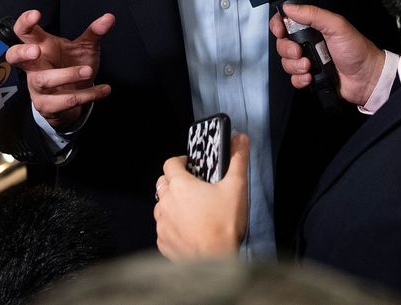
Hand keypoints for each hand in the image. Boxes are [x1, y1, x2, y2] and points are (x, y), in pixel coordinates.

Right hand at [4, 9, 113, 128]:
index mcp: (41, 46)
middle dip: (22, 53)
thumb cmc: (72, 65)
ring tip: (89, 71)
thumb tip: (109, 17)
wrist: (74, 98)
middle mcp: (34, 66)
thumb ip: (94, 32)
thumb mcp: (84, 47)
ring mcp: (37, 86)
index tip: (36, 14)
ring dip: (67, 75)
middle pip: (14, 57)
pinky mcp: (47, 105)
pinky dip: (87, 95)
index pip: (24, 32)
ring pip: (43, 81)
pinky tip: (103, 89)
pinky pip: (64, 101)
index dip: (25, 22)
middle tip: (36, 51)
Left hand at [154, 133, 248, 259]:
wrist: (216, 261)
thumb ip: (238, 160)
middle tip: (192, 187)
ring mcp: (162, 224)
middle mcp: (165, 203)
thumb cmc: (224, 224)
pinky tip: (188, 230)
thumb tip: (240, 139)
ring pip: (160, 206)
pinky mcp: (163, 243)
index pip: (170, 163)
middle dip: (174, 181)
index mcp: (180, 185)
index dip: (180, 161)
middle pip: (162, 183)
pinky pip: (163, 229)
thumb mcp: (236, 187)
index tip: (190, 165)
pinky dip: (172, 226)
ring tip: (190, 210)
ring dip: (171, 204)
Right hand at [271, 3, 384, 108]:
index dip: (278, 25)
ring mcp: (309, 60)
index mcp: (313, 26)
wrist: (367, 78)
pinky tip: (311, 77)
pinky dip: (299, 79)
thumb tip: (289, 7)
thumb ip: (313, 14)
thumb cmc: (357, 50)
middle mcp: (308, 42)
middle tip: (299, 51)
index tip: (280, 30)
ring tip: (309, 66)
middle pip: (282, 43)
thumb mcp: (336, 26)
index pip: (287, 21)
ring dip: (294, 66)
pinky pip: (294, 78)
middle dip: (287, 49)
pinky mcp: (310, 76)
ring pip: (286, 62)